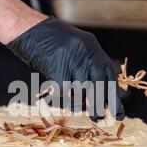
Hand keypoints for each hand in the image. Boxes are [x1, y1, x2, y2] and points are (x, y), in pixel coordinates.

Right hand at [7, 17, 124, 121]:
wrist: (27, 27)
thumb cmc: (50, 41)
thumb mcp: (76, 47)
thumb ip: (88, 65)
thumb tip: (99, 93)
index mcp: (93, 48)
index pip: (110, 77)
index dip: (114, 98)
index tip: (118, 114)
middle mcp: (86, 53)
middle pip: (98, 87)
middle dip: (99, 106)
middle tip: (98, 119)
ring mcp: (72, 60)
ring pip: (81, 92)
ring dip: (76, 101)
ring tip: (69, 100)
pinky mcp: (58, 67)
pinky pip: (64, 92)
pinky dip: (59, 96)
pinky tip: (51, 92)